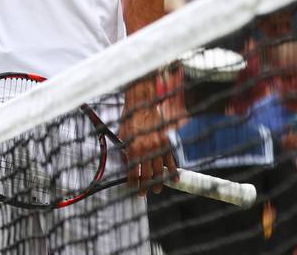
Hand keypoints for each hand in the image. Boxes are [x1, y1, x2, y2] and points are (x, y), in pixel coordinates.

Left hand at [119, 79, 176, 195]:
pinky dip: (173, 171)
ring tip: (157, 189)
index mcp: (134, 148)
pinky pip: (171, 160)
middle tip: (144, 193)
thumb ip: (126, 151)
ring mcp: (159, 146)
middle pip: (148, 174)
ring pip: (160, 170)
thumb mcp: (123, 135)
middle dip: (145, 186)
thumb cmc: (131, 117)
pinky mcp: (167, 142)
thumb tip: (127, 164)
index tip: (132, 188)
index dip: (133, 182)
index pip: (133, 172)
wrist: (144, 103)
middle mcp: (147, 149)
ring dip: (159, 182)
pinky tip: (174, 179)